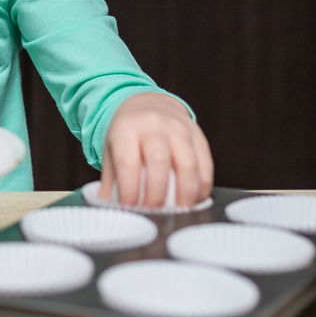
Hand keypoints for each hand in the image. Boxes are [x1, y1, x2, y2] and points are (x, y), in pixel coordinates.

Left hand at [97, 92, 212, 207]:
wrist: (148, 104)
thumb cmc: (128, 135)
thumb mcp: (111, 150)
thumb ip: (111, 180)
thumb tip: (110, 211)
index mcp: (127, 129)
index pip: (127, 162)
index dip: (129, 190)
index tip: (130, 208)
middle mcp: (153, 125)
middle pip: (158, 162)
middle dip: (156, 195)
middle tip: (154, 212)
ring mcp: (179, 129)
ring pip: (187, 164)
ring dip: (185, 194)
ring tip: (179, 211)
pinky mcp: (198, 136)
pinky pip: (205, 165)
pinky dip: (202, 187)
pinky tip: (194, 199)